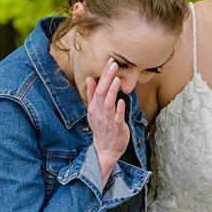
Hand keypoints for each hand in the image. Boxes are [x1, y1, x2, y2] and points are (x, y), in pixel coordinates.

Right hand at [86, 59, 129, 183]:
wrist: (105, 149)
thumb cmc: (102, 127)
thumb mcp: (93, 110)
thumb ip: (92, 94)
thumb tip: (89, 78)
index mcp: (94, 107)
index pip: (97, 87)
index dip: (103, 75)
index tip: (110, 61)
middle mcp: (99, 112)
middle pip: (101, 93)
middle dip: (107, 78)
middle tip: (113, 64)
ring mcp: (107, 120)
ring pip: (108, 104)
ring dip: (112, 91)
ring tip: (116, 79)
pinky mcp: (117, 128)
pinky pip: (117, 118)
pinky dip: (118, 109)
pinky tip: (122, 100)